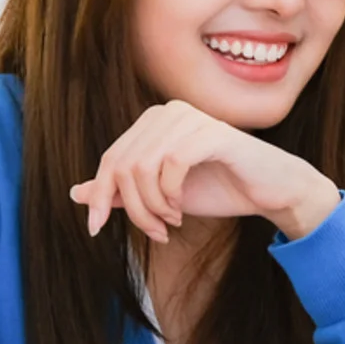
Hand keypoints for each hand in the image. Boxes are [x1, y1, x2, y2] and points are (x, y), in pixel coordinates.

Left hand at [69, 100, 342, 243]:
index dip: (99, 197)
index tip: (97, 229)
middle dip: (132, 208)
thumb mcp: (159, 196)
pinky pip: (171, 164)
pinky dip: (170, 195)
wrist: (269, 190)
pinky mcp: (212, 132)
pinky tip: (180, 209)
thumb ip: (120, 191)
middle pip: (123, 165)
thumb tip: (75, 193)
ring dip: (151, 206)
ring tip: (168, 222)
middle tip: (154, 231)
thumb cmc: (218, 187)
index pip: (110, 159)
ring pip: (142, 167)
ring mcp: (190, 118)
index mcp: (152, 121)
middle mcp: (167, 112)